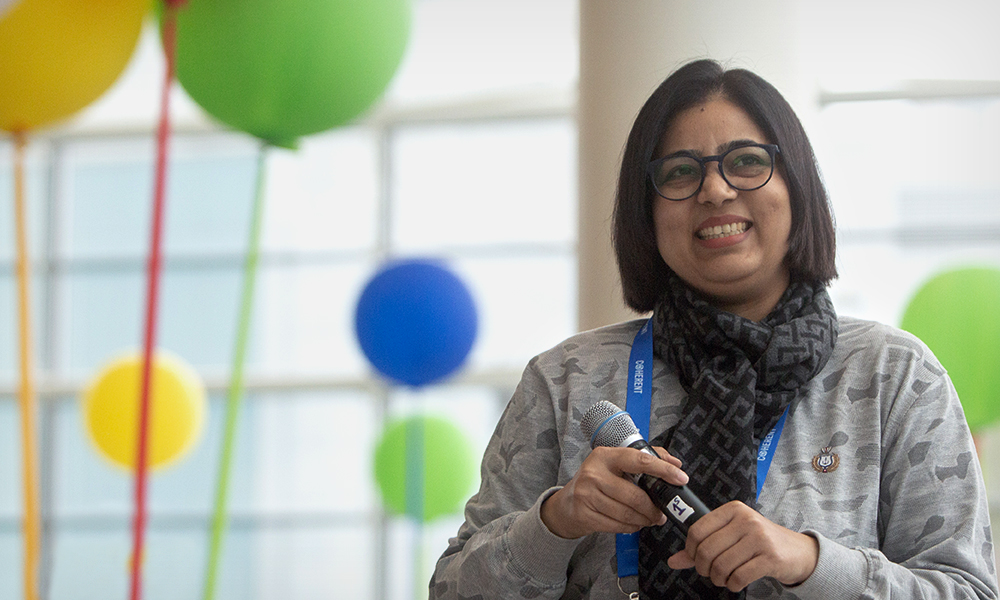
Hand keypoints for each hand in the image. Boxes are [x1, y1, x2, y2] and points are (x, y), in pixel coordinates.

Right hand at [541, 446, 687, 538]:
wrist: (566, 505)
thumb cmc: (596, 482)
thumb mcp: (615, 465)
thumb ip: (646, 458)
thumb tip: (675, 462)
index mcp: (604, 456)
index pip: (639, 460)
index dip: (662, 469)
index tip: (680, 478)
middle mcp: (593, 473)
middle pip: (635, 495)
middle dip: (653, 508)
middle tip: (661, 513)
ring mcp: (587, 494)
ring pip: (627, 513)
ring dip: (644, 520)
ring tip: (650, 519)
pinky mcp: (585, 514)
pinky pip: (617, 525)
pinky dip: (631, 527)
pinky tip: (634, 524)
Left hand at [666, 501, 818, 591]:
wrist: (797, 551)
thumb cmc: (758, 542)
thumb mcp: (730, 536)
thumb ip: (701, 547)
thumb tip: (673, 561)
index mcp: (733, 510)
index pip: (697, 531)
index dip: (691, 551)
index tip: (697, 559)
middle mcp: (746, 520)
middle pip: (707, 550)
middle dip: (704, 569)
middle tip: (710, 573)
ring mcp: (759, 538)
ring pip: (721, 566)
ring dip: (718, 579)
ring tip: (723, 578)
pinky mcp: (770, 557)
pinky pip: (738, 577)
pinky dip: (732, 584)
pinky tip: (736, 582)